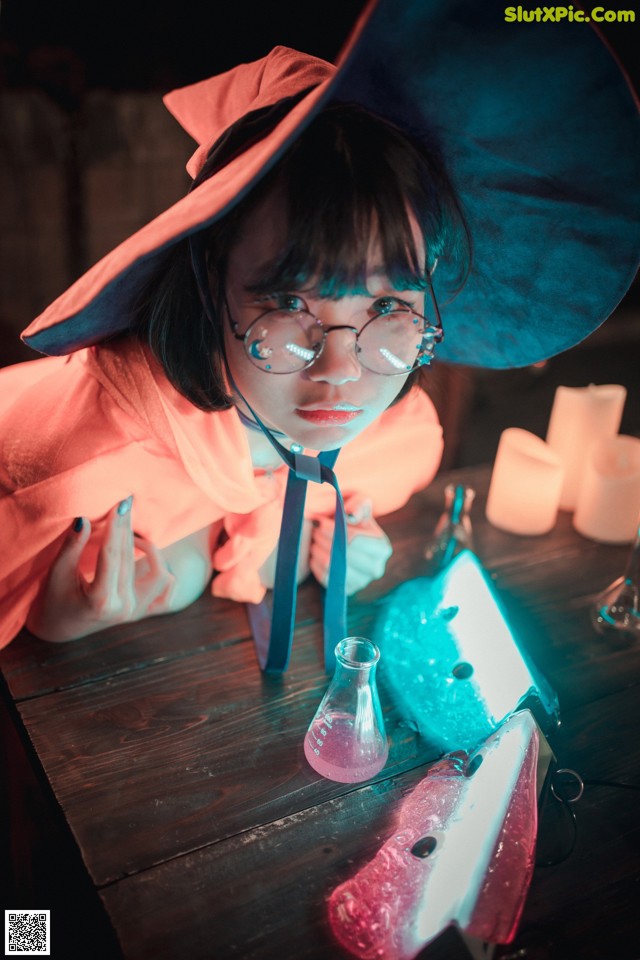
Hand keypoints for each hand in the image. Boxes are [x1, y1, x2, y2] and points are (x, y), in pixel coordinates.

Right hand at [26, 497, 177, 641]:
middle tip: (125, 503)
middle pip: (129, 560)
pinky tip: (142, 549)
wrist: (61, 627)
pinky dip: (160, 567)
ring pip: (151, 570)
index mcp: (100, 602)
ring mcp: (136, 611)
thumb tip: (83, 519)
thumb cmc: (54, 598)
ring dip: (144, 546)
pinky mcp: (143, 610)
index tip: (118, 506)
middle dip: (126, 529)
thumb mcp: (57, 573)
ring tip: (128, 529)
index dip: (114, 529)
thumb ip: (71, 547)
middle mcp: (123, 608)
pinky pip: (165, 587)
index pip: (111, 557)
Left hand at [309, 498, 392, 596]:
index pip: (354, 540)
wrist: (345, 540)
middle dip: (324, 540)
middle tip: (315, 531)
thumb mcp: (358, 505)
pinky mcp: (347, 591)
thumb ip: (358, 504)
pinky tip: (315, 553)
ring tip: (314, 540)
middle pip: (343, 555)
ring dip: (318, 551)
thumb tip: (351, 516)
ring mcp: (363, 582)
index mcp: (382, 548)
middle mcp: (376, 568)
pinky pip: (326, 579)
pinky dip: (316, 564)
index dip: (333, 530)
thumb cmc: (351, 519)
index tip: (321, 522)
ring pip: (333, 567)